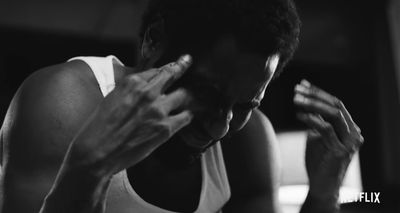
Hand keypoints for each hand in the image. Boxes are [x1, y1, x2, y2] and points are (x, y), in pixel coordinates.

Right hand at [66, 55, 193, 178]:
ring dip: (183, 97)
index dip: (168, 67)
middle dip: (181, 69)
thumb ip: (130, 90)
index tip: (176, 62)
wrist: (97, 153)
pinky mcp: (166, 128)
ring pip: (183, 95)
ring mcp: (159, 110)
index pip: (157, 69)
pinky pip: (186, 117)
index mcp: (132, 83)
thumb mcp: (111, 99)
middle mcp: (147, 93)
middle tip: (186, 63)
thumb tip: (145, 88)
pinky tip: (184, 117)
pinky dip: (186, 116)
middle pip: (172, 74)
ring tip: (184, 100)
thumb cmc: (99, 129)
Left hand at [294, 79, 363, 201]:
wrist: (321, 185)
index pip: (335, 103)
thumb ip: (316, 118)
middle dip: (315, 95)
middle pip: (336, 105)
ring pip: (333, 114)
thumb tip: (306, 98)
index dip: (318, 92)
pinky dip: (312, 119)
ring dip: (312, 104)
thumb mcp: (316, 135)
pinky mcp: (341, 151)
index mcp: (349, 127)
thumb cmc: (318, 159)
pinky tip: (299, 115)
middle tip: (297, 89)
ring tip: (295, 99)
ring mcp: (350, 142)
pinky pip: (326, 129)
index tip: (302, 84)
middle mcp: (354, 132)